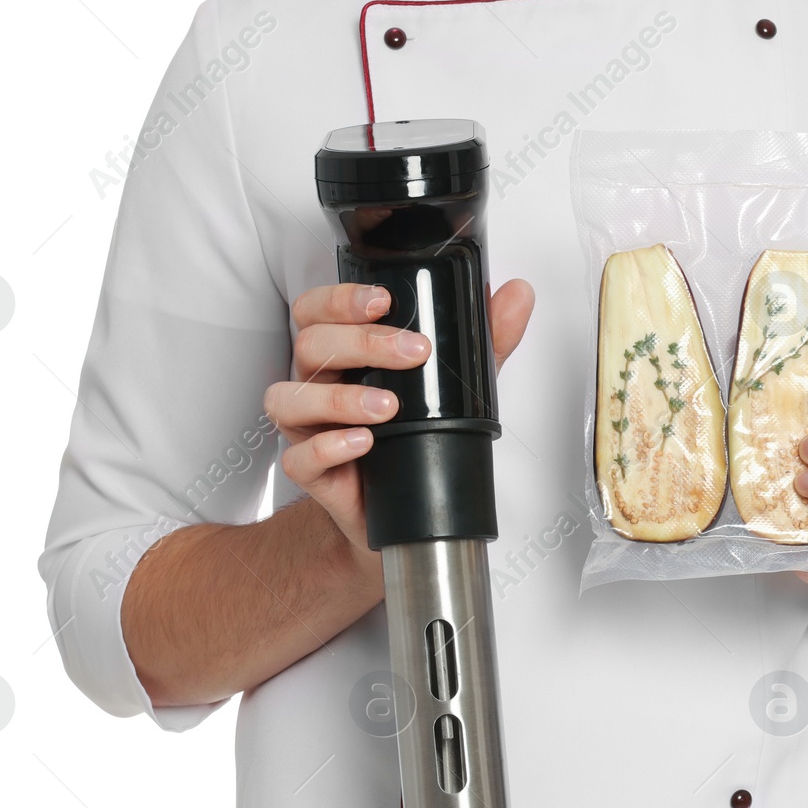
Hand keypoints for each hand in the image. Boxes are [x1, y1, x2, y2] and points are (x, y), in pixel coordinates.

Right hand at [264, 279, 534, 553]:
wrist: (405, 512)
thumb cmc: (416, 437)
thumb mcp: (457, 383)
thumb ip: (485, 339)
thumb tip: (518, 295)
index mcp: (339, 354)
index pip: (317, 311)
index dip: (340, 299)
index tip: (383, 300)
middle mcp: (316, 385)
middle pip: (310, 345)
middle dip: (361, 341)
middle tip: (412, 352)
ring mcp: (307, 429)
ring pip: (290, 399)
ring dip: (340, 398)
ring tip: (389, 406)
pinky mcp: (312, 473)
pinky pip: (298, 459)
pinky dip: (329, 447)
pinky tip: (363, 443)